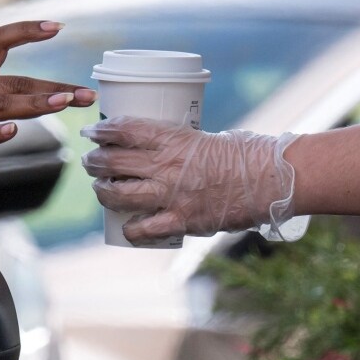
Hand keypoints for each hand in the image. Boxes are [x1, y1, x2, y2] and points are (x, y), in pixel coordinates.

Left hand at [80, 116, 300, 245]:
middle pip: (113, 162)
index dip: (101, 131)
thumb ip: (177, 144)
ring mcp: (171, 195)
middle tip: (90, 160)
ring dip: (102, 192)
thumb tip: (154, 149)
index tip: (91, 132)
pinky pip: (144, 228)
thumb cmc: (242, 153)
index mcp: (172, 138)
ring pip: (118, 195)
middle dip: (94, 161)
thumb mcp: (203, 137)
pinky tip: (126, 227)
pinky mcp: (181, 220)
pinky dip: (131, 229)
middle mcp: (166, 166)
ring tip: (99, 188)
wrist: (269, 179)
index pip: (123, 130)